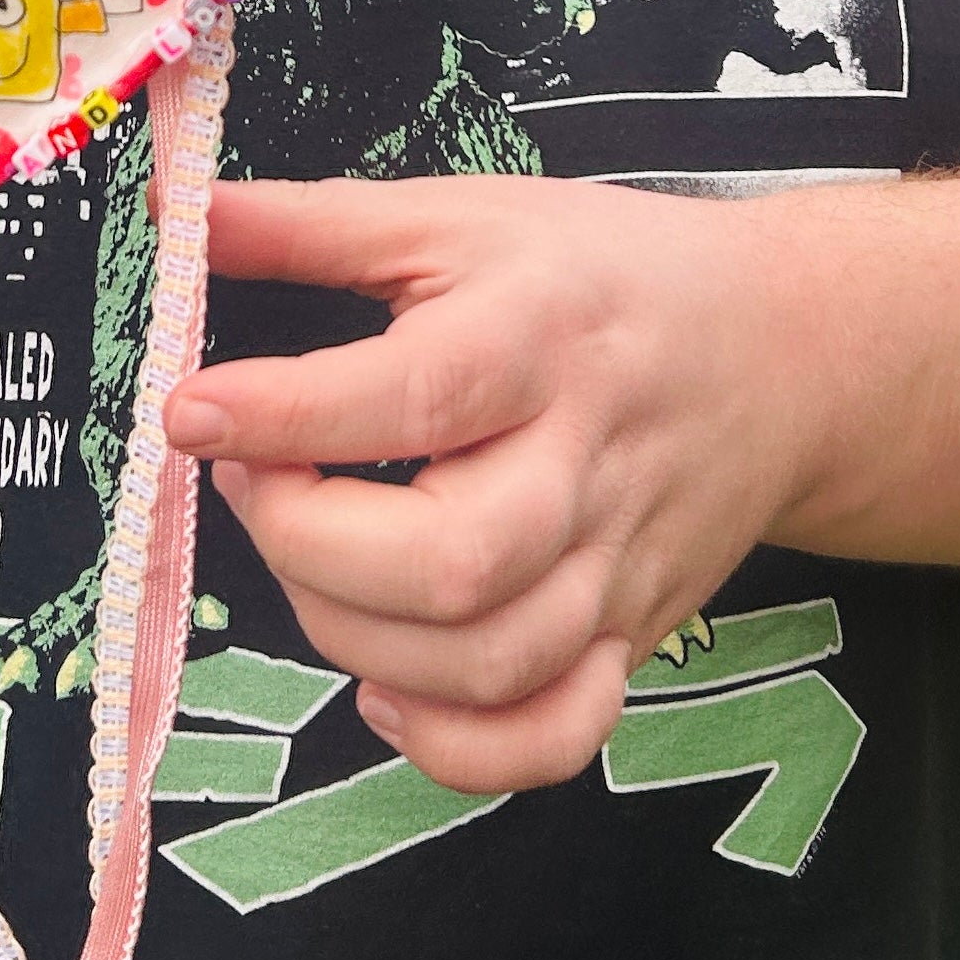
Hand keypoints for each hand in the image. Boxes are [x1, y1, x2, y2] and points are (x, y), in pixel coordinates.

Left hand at [164, 173, 814, 795]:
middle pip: (450, 562)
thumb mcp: (462, 215)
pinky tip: (384, 684)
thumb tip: (179, 214)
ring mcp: (613, 567)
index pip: (412, 395)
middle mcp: (583, 464)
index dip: (283, 415)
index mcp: (540, 336)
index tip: (189, 409)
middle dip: (307, 538)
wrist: (781, 347)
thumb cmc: (601, 274)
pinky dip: (454, 746)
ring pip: (484, 663)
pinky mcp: (629, 639)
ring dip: (352, 635)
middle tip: (248, 478)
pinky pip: (551, 738)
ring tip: (304, 552)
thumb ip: (313, 223)